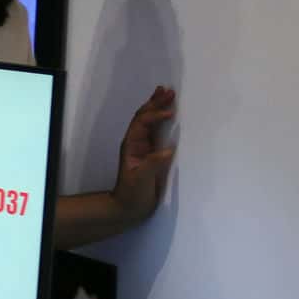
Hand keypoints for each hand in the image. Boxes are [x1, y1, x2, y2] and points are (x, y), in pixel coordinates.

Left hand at [111, 85, 176, 224]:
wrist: (128, 208)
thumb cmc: (132, 194)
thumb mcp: (140, 180)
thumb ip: (152, 164)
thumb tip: (168, 149)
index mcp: (132, 145)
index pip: (142, 123)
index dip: (155, 115)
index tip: (170, 113)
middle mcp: (136, 142)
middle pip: (144, 117)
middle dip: (155, 103)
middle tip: (168, 90)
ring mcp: (143, 147)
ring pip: (149, 122)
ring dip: (157, 107)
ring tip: (166, 93)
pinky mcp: (151, 154)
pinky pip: (156, 132)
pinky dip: (162, 120)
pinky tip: (168, 115)